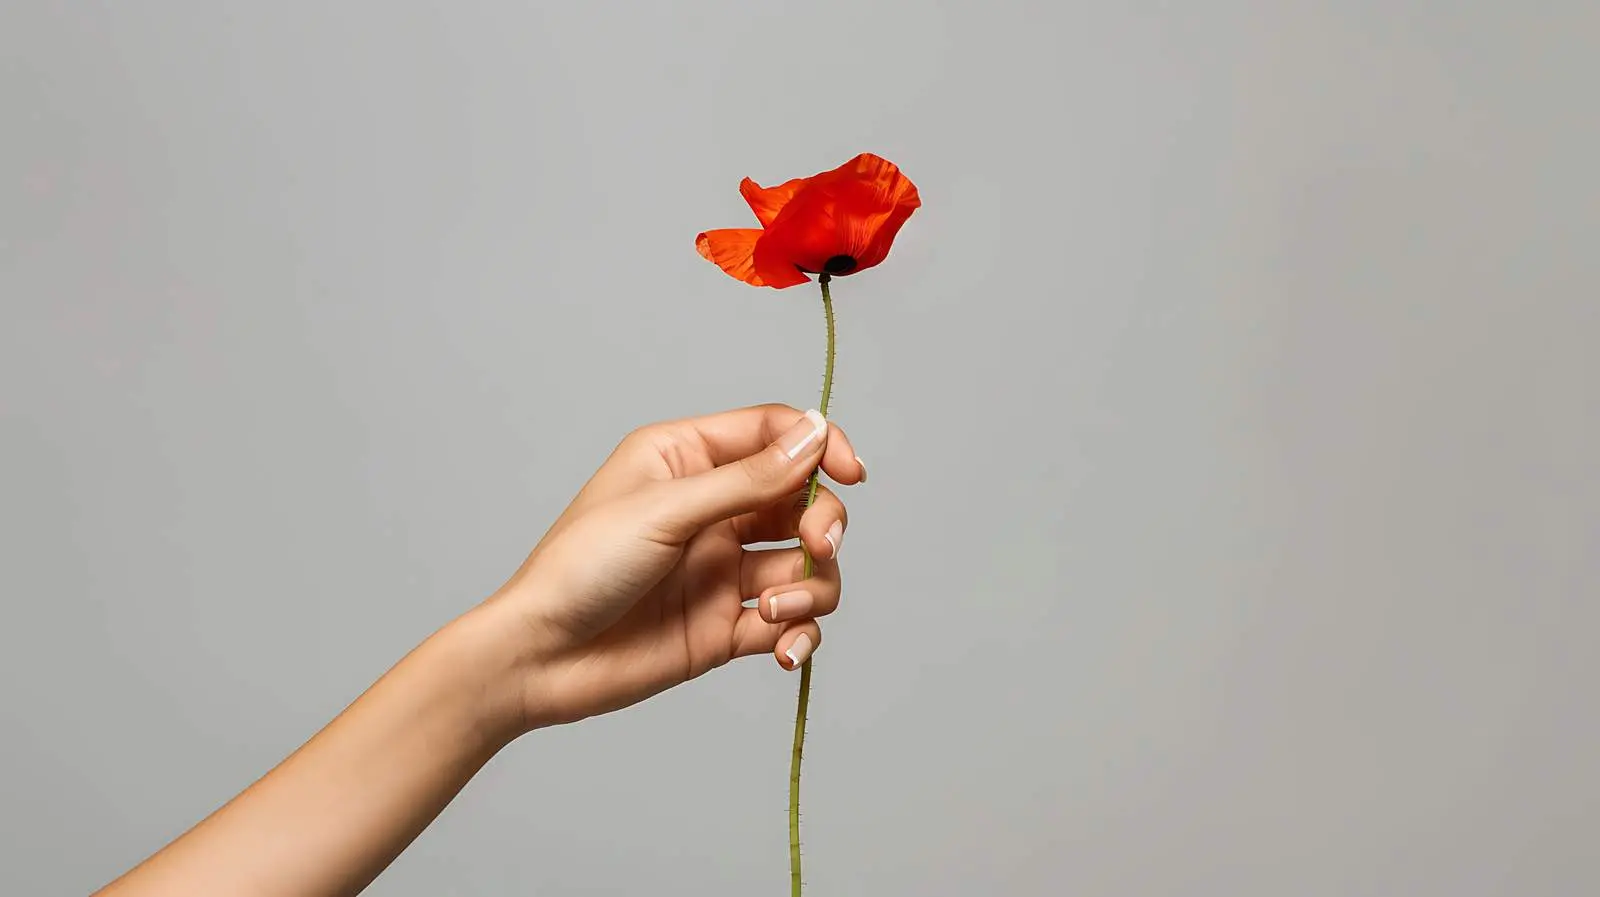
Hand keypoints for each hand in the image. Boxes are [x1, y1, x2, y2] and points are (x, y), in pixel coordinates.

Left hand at [482, 403, 866, 729]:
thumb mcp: (665, 511)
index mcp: (688, 460)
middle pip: (804, 502)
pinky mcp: (727, 627)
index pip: (776, 434)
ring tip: (771, 613)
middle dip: (823, 524)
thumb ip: (747, 480)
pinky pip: (791, 624)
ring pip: (807, 567)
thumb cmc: (578, 569)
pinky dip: (800, 635)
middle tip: (815, 547)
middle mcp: (713, 510)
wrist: (541, 660)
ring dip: (810, 588)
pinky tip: (782, 651)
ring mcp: (723, 570)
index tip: (851, 473)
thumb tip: (815, 436)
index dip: (821, 447)